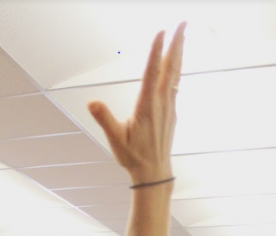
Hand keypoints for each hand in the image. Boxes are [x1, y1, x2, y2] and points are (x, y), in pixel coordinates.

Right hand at [88, 23, 184, 182]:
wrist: (154, 172)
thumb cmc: (134, 156)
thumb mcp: (115, 139)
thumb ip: (104, 119)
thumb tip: (92, 103)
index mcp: (146, 106)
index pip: (151, 72)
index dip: (156, 51)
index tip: (161, 32)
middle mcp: (161, 103)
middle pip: (170, 67)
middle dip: (176, 44)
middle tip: (182, 23)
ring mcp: (169, 106)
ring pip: (175, 74)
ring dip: (179, 53)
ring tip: (183, 35)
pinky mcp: (171, 111)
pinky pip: (176, 84)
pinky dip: (177, 68)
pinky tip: (177, 64)